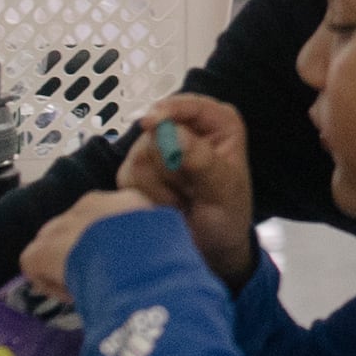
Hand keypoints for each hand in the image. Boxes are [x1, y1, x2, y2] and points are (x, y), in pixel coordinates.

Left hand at [21, 189, 160, 301]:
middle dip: (87, 252)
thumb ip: (165, 247)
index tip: (124, 267)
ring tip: (85, 291)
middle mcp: (91, 204)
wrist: (134, 261)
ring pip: (57, 245)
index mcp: (129, 202)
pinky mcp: (41, 249)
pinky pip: (38, 266)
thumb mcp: (178, 246)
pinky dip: (50, 283)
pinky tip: (70, 297)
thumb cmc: (164, 256)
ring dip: (67, 266)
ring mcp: (62, 224)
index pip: (115, 219)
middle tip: (102, 280)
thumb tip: (172, 261)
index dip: (116, 244)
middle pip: (82, 229)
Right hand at [121, 94, 261, 287]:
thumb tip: (171, 132)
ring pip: (140, 156)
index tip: (150, 123)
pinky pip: (128, 177)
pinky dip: (146, 197)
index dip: (169, 111)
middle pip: (157, 132)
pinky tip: (165, 206)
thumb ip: (201, 160)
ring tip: (182, 201)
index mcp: (217, 123)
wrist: (211, 250)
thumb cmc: (227, 216)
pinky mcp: (136, 170)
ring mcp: (158, 147)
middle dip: (170, 167)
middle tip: (191, 192)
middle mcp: (186, 128)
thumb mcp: (223, 189)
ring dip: (161, 188)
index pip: (190, 105)